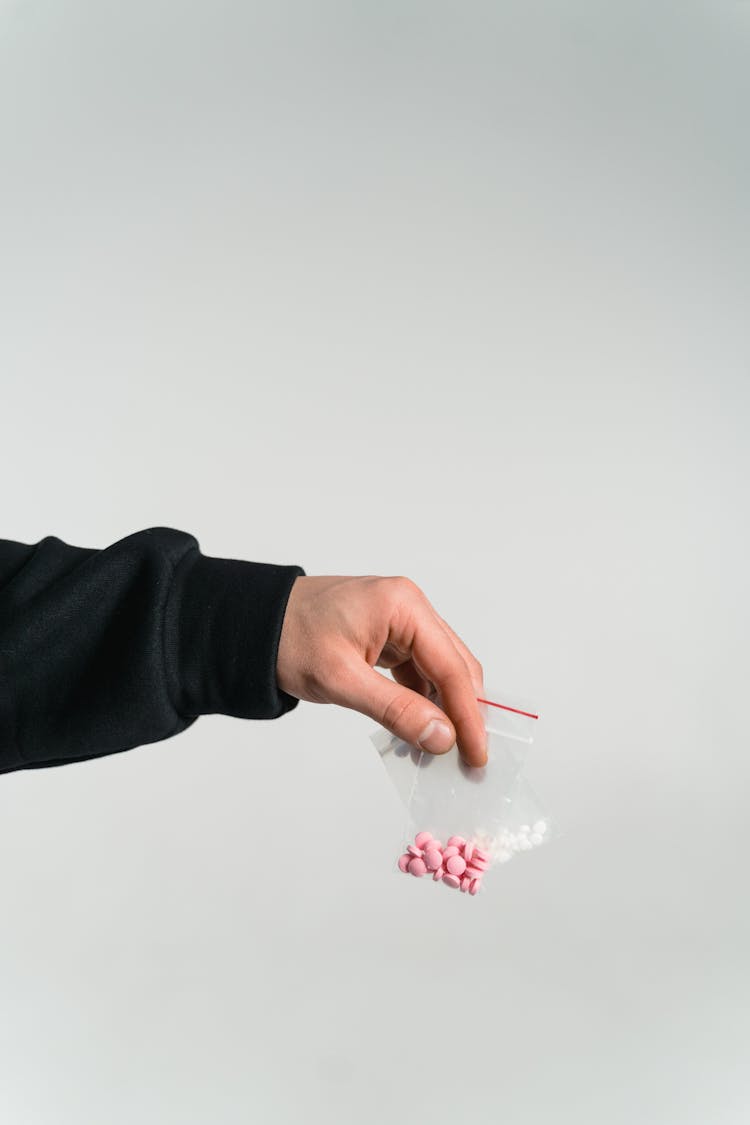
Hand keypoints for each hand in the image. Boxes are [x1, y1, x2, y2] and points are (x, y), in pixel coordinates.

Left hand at [276, 575, 486, 766]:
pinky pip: (417, 671)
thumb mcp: (340, 679)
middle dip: (462, 713)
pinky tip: (419, 729)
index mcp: (404, 606)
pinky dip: (421, 701)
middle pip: (454, 666)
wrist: (252, 623)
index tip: (477, 754)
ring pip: (439, 671)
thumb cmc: (289, 639)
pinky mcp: (389, 635)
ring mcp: (400, 620)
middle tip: (468, 759)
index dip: (469, 714)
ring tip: (441, 751)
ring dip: (442, 709)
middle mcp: (410, 607)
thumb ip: (395, 709)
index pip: (451, 666)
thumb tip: (442, 737)